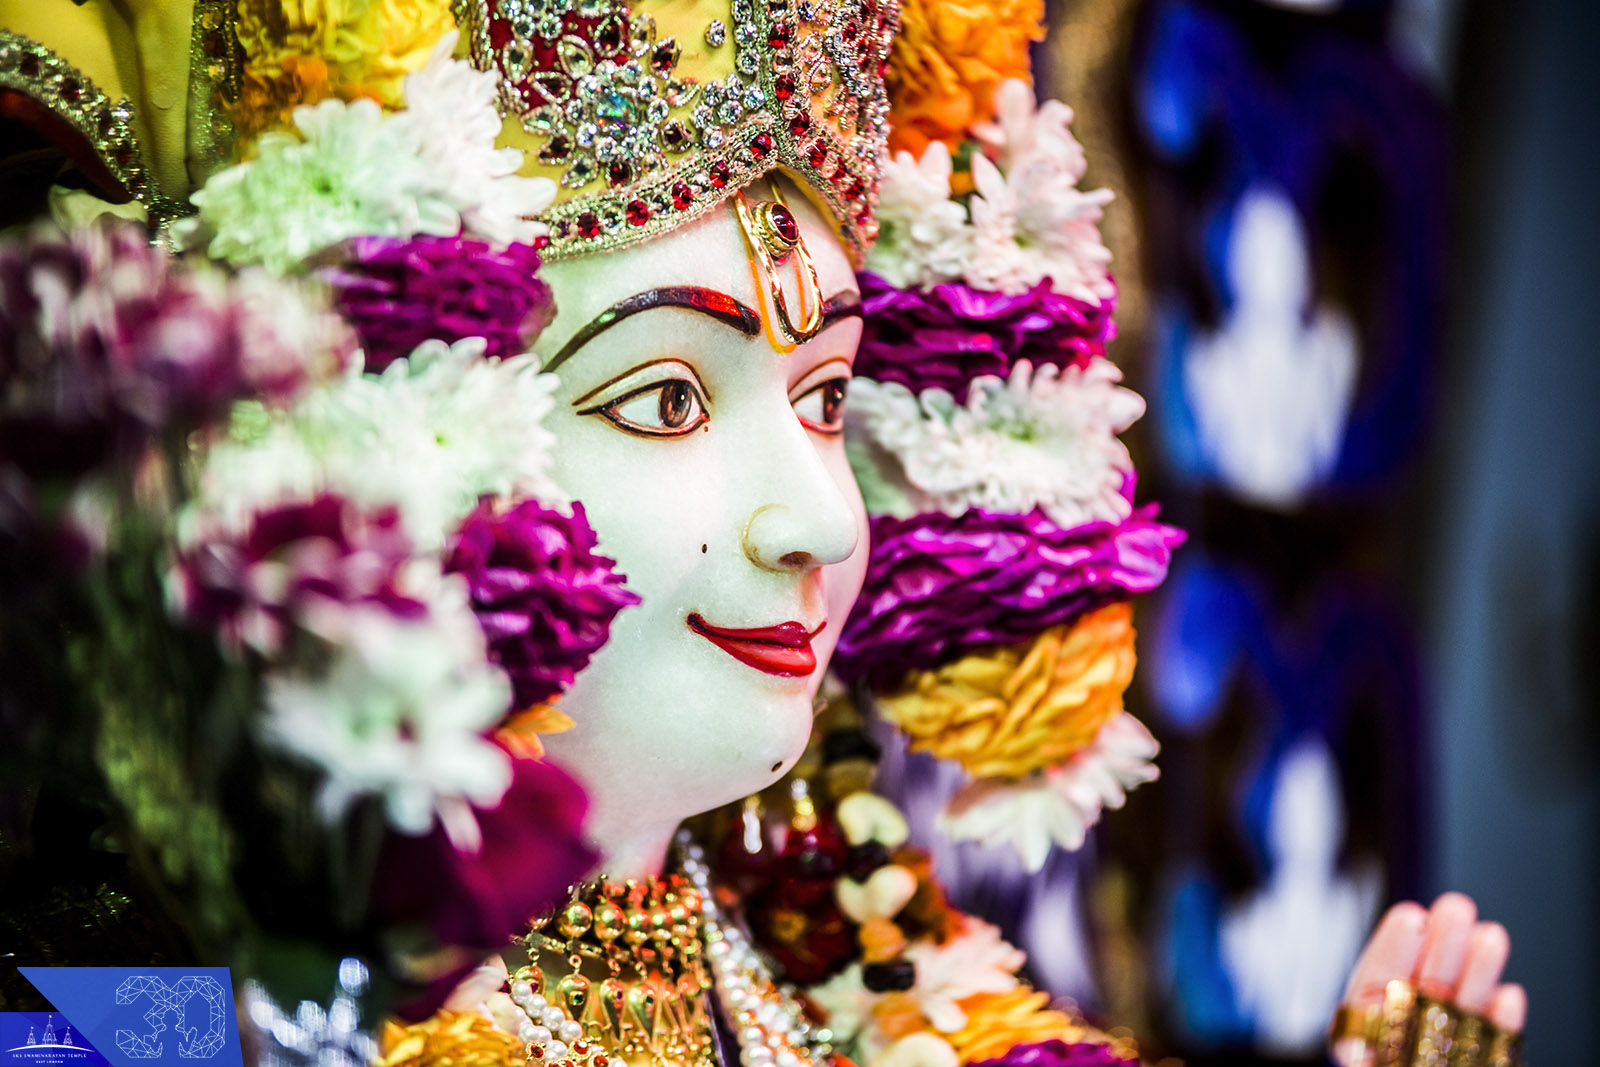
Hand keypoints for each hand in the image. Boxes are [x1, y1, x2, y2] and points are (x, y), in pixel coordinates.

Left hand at [1331, 892, 1525, 1065]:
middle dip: (1442, 947)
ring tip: (1491, 935)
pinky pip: (1492, 1048)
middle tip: (1456, 906)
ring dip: (1477, 973)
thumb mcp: (1359, 1056)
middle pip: (1423, 989)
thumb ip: (1358, 1049)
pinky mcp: (1478, 1062)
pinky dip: (1501, 1025)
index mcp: (1365, 1033)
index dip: (1393, 950)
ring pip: (1460, 1010)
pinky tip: (1508, 995)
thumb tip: (1356, 1032)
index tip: (1410, 916)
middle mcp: (1404, 1037)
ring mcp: (1442, 1052)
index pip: (1375, 984)